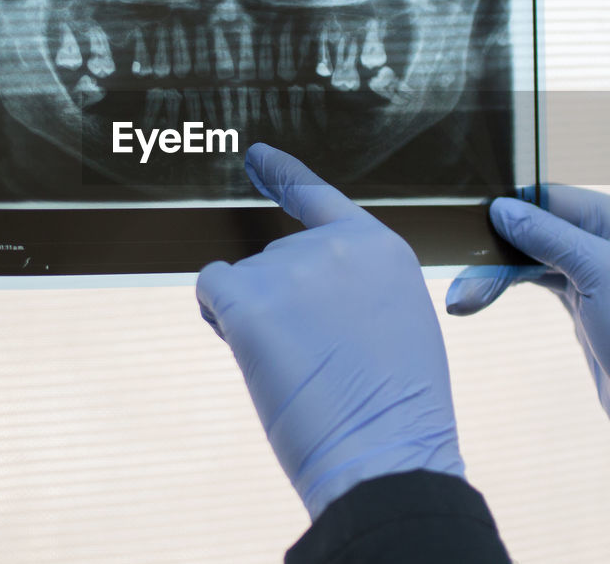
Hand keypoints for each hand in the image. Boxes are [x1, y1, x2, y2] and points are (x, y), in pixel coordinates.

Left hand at [197, 144, 464, 519]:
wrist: (386, 454)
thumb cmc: (395, 411)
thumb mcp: (398, 326)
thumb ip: (356, 290)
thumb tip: (305, 296)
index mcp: (381, 248)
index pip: (320, 198)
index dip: (283, 176)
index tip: (257, 155)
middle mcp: (335, 246)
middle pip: (276, 256)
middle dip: (280, 302)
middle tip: (315, 360)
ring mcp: (291, 268)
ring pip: (244, 279)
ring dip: (253, 318)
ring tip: (296, 368)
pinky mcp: (250, 298)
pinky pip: (211, 287)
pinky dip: (217, 314)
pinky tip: (246, 345)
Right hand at [446, 186, 609, 547]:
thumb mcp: (602, 276)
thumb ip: (549, 238)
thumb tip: (501, 207)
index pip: (554, 198)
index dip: (511, 206)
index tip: (464, 218)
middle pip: (539, 228)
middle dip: (496, 248)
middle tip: (456, 270)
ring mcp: (596, 278)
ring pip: (532, 260)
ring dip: (494, 275)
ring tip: (460, 300)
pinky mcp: (583, 310)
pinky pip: (536, 285)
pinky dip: (506, 290)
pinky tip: (476, 298)